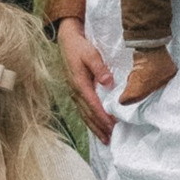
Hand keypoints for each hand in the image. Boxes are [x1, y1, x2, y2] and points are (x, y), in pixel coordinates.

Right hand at [56, 20, 115, 140]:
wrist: (67, 40)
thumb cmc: (80, 46)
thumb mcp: (91, 53)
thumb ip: (99, 68)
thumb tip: (108, 82)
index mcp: (79, 83)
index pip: (93, 105)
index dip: (102, 117)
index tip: (112, 126)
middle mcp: (75, 91)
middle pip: (88, 114)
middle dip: (99, 127)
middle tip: (111, 139)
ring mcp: (74, 93)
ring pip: (84, 115)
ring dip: (94, 128)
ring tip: (105, 139)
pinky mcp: (75, 92)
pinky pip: (82, 110)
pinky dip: (90, 121)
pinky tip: (96, 127)